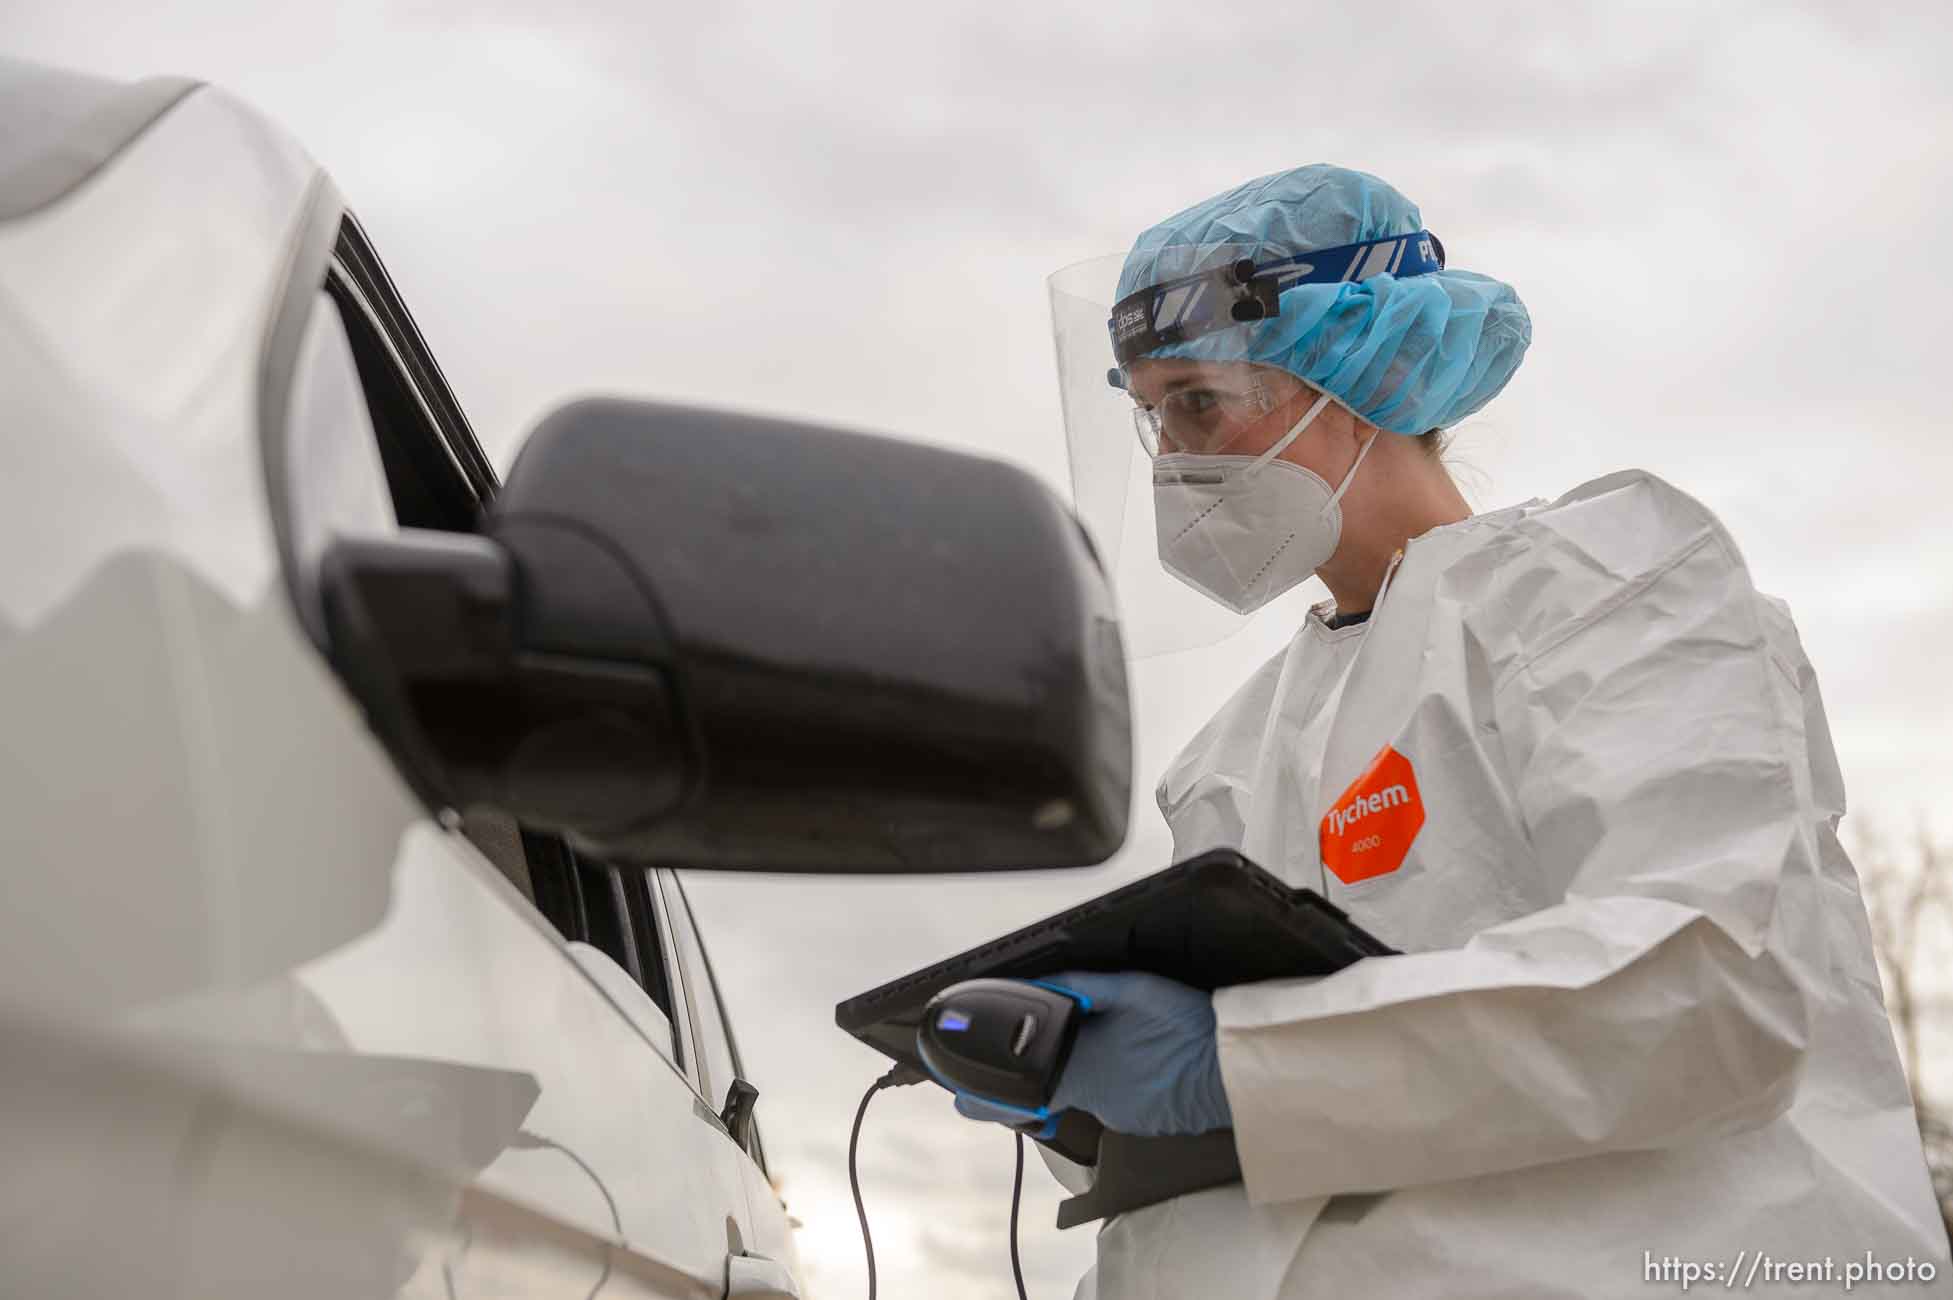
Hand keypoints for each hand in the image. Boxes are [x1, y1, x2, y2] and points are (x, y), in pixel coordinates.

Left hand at [951, 971, 1231, 1137]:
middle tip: (1095, 1039)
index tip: (960, 1100)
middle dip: (1063, 1062)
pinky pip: (1123, 1101)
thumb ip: (1087, 988)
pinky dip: (1128, 1082)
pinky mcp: (1146, 1124)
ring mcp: (1122, 1116)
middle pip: (1061, 1084)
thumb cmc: (1189, 1025)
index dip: (985, 1100)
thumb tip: (1049, 982)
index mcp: (1084, 1069)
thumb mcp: (1137, 989)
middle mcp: (1097, 1100)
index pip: (1021, 1092)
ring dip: (1102, 1069)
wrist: (1239, 1068)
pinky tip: (1151, 1062)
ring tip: (1137, 1043)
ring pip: (1094, 1090)